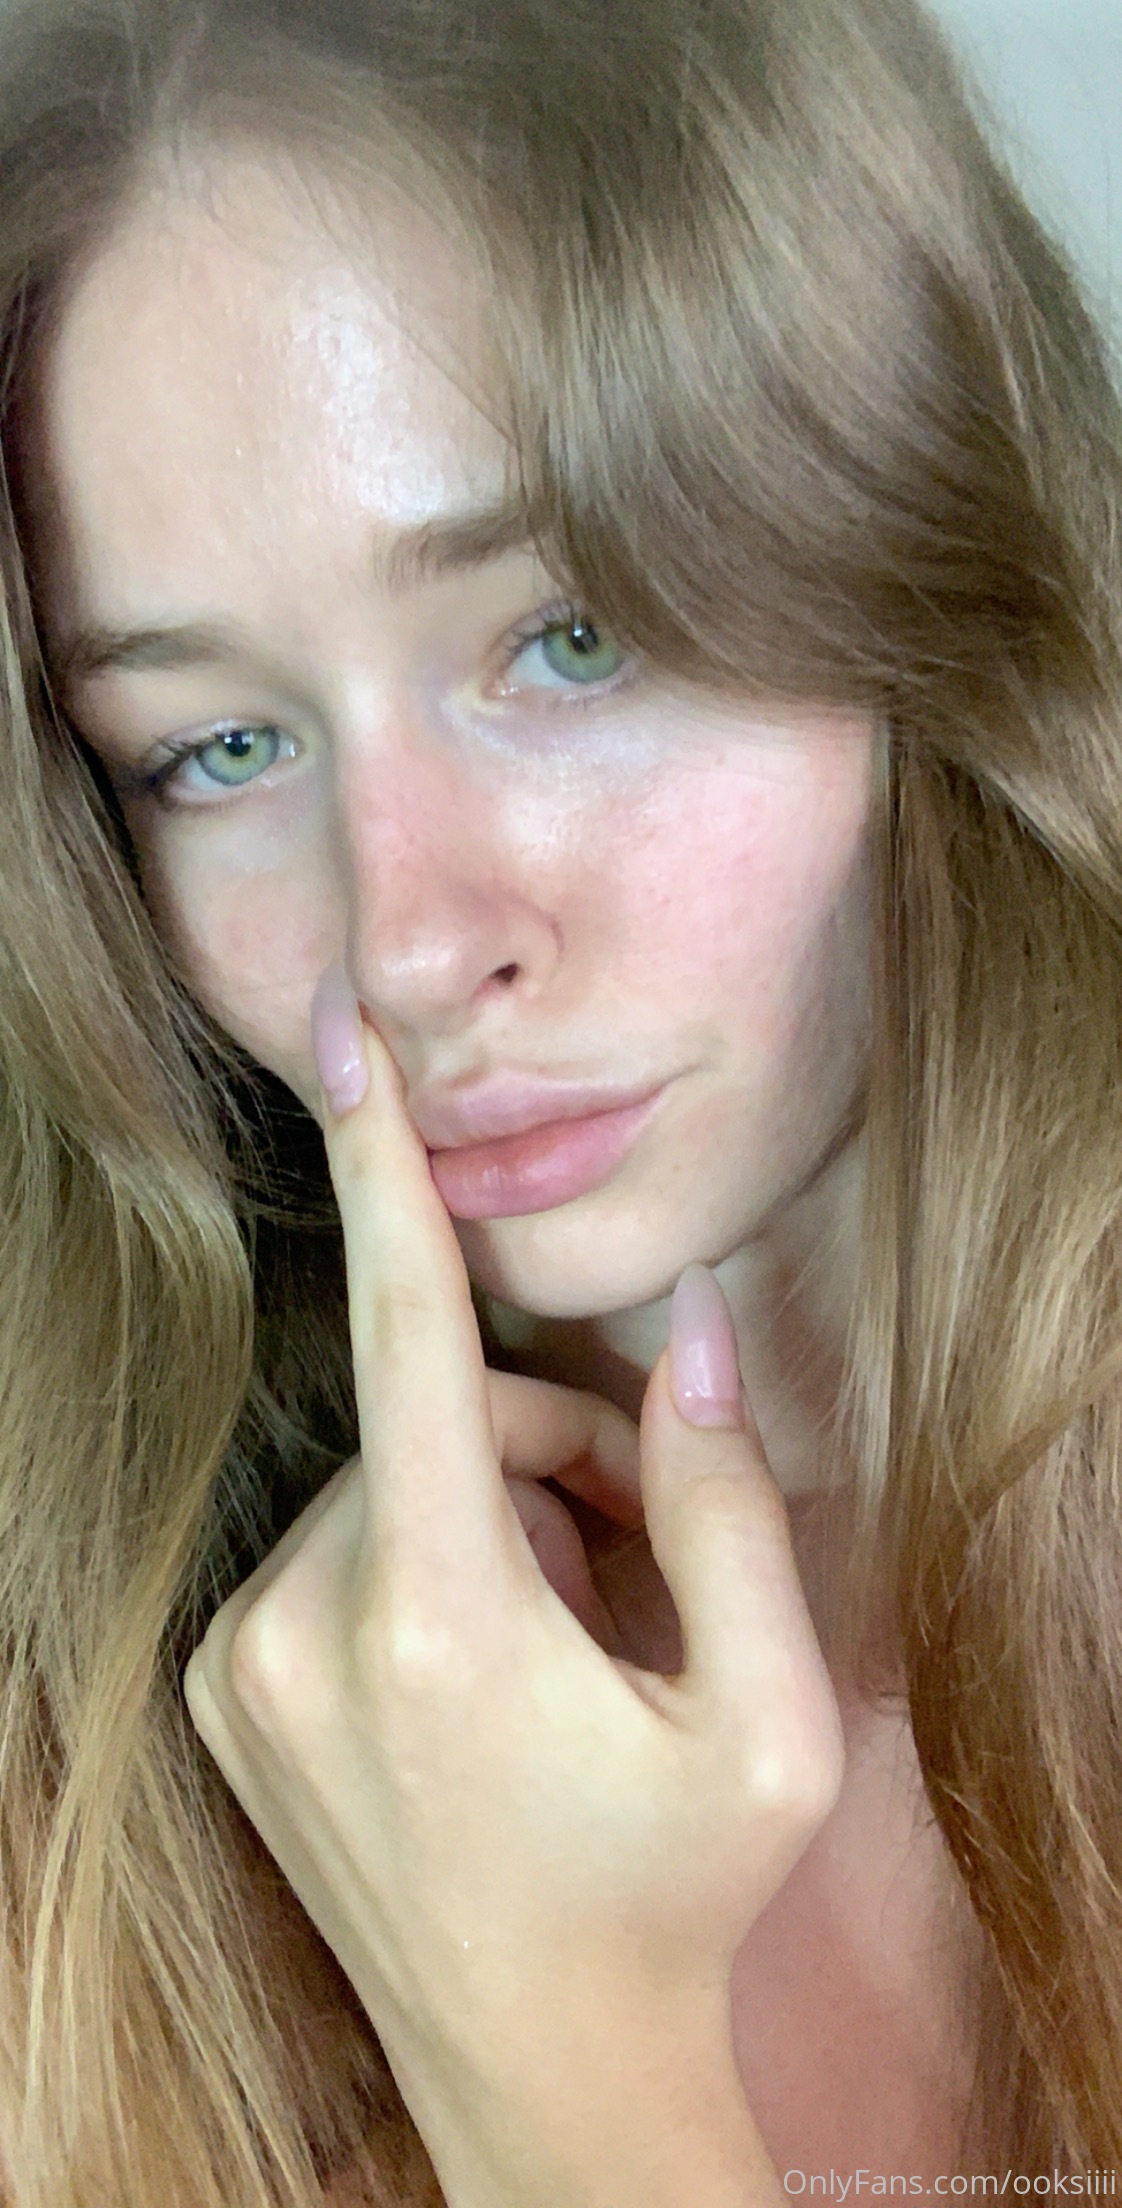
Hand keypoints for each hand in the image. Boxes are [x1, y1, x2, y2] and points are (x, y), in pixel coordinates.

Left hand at [182, 969, 845, 2200]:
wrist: (542, 2074)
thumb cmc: (672, 1894)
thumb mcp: (768, 1715)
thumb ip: (729, 1502)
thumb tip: (695, 1334)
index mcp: (437, 1627)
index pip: (406, 1341)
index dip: (379, 1171)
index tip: (342, 1039)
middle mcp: (300, 1635)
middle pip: (439, 1424)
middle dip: (553, 1453)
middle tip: (643, 1556)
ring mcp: (243, 1669)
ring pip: (388, 1480)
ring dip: (490, 1511)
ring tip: (573, 1634)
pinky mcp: (223, 1693)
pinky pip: (337, 1543)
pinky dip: (420, 1560)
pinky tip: (488, 1667)